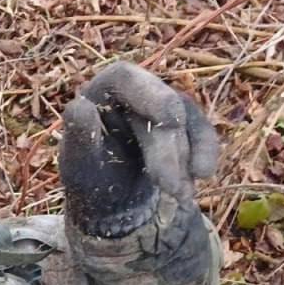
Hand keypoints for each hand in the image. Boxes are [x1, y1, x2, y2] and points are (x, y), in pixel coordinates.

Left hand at [59, 62, 217, 237]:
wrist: (113, 206)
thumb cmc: (90, 182)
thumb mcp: (79, 166)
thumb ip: (79, 138)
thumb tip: (79, 105)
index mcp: (101, 91)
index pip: (125, 78)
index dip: (152, 95)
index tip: (171, 122)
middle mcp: (133, 91)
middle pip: (162, 106)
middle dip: (169, 149)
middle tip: (171, 188)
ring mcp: (160, 105)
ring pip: (186, 119)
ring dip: (187, 158)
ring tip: (182, 195)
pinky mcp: (182, 124)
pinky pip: (199, 131)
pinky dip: (204, 152)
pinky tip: (204, 174)